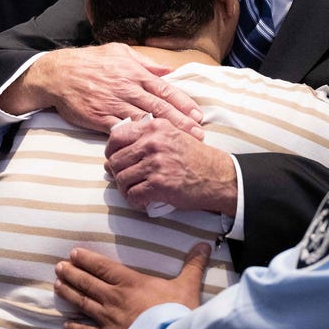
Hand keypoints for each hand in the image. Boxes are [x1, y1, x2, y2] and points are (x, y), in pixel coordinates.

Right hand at [0, 43, 203, 137]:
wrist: (58, 74)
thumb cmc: (89, 61)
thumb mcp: (119, 52)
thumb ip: (145, 62)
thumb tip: (169, 70)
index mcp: (134, 73)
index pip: (165, 90)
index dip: (183, 103)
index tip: (198, 115)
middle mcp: (127, 89)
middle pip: (160, 108)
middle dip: (182, 122)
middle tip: (199, 134)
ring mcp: (114, 104)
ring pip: (146, 121)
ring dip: (166, 133)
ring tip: (182, 143)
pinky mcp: (101, 119)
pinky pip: (123, 130)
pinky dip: (138, 139)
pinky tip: (152, 147)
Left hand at [54, 243, 210, 328]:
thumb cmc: (177, 312)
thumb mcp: (187, 285)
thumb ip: (193, 264)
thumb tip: (204, 245)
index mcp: (130, 282)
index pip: (102, 267)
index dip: (87, 259)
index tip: (74, 253)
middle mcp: (114, 298)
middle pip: (87, 283)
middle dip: (71, 273)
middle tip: (59, 267)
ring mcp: (108, 320)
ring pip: (82, 304)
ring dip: (69, 294)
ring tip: (57, 286)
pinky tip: (66, 326)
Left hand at [106, 117, 237, 215]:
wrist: (217, 176)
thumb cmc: (194, 157)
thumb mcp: (172, 134)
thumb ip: (147, 134)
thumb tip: (117, 147)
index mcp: (154, 127)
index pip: (116, 137)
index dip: (111, 151)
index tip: (114, 160)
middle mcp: (152, 143)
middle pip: (116, 160)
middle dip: (117, 173)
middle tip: (125, 179)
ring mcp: (155, 164)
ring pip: (121, 179)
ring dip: (125, 189)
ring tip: (134, 190)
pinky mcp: (159, 184)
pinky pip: (133, 194)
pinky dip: (134, 201)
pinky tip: (142, 200)